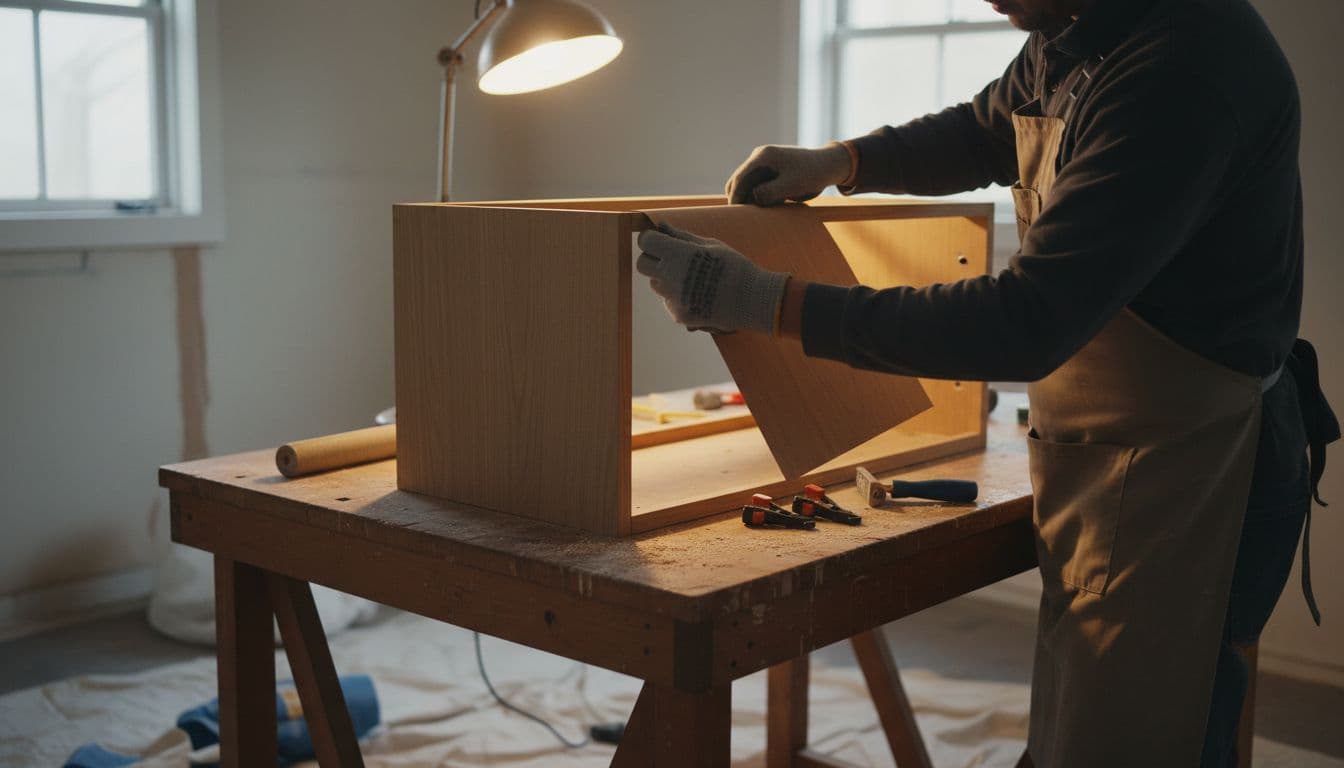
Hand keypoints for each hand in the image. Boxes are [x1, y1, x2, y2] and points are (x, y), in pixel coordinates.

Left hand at [636, 224, 789, 334]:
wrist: (752, 300)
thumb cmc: (733, 266)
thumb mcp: (710, 245)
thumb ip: (681, 236)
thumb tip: (661, 226)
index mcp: (678, 254)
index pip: (646, 242)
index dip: (650, 239)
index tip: (659, 239)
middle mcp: (670, 277)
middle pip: (642, 264)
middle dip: (652, 258)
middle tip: (670, 258)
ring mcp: (673, 298)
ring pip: (655, 284)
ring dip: (666, 278)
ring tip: (692, 278)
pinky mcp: (678, 315)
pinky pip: (668, 301)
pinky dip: (678, 296)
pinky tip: (699, 294)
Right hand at [725, 143, 852, 205]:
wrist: (827, 166)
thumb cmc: (812, 174)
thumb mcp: (792, 185)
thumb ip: (771, 192)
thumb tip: (752, 198)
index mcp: (763, 156)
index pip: (740, 177)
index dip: (735, 196)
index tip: (734, 214)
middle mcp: (760, 158)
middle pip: (738, 181)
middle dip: (738, 198)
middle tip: (741, 219)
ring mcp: (763, 165)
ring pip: (746, 185)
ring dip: (747, 199)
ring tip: (754, 215)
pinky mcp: (769, 173)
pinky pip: (756, 187)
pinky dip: (756, 198)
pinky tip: (764, 208)